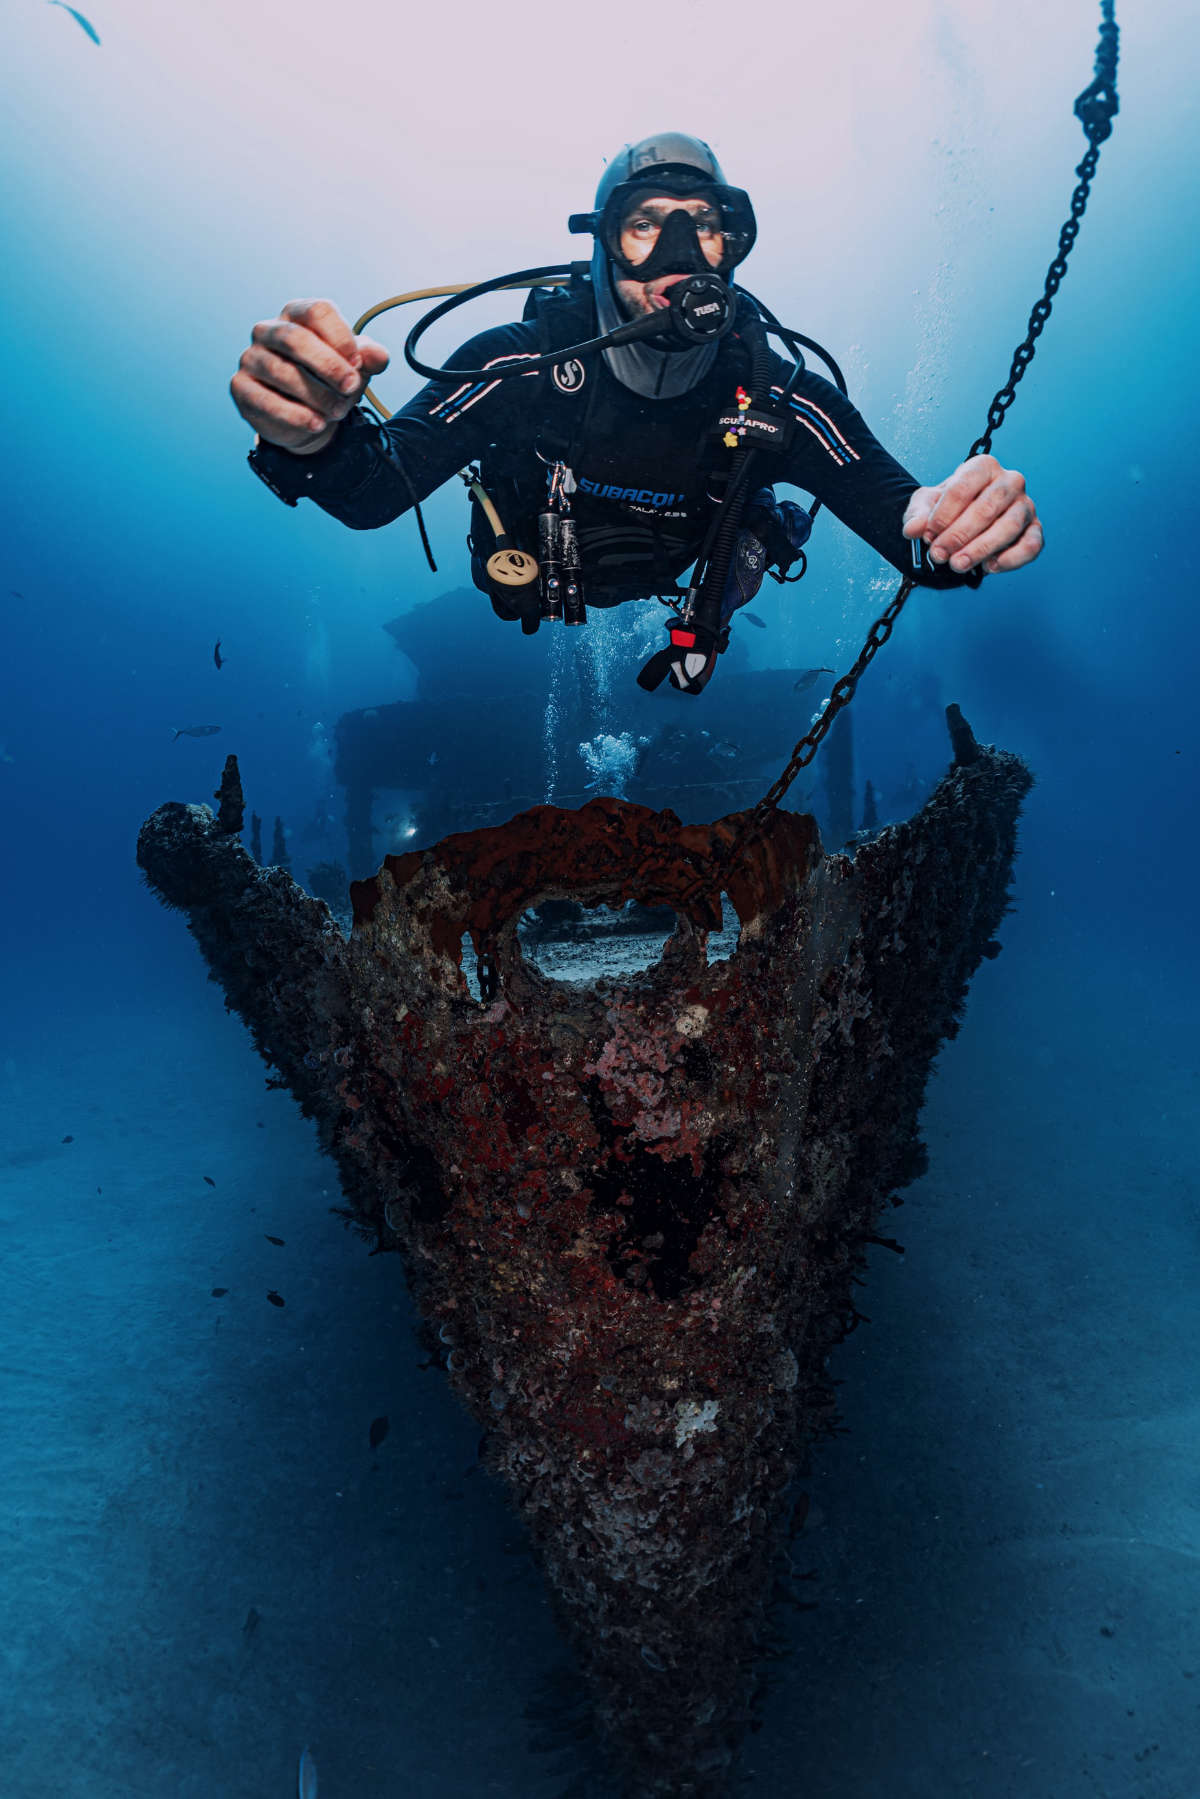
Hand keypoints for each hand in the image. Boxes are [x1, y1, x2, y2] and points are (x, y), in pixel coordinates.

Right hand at [230, 299, 389, 453]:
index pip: (317, 311)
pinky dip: (295, 415)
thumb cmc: (331, 382)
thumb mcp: (356, 368)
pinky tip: (317, 424)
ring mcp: (251, 358)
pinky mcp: (241, 388)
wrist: (309, 418)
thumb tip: (378, 356)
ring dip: (316, 395)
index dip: (341, 337)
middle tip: (351, 386)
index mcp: (296, 315)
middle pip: (295, 338)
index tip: (359, 364)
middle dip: (329, 365)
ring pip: (282, 372)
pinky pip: (265, 400)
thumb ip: (369, 358)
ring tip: (338, 411)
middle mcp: (268, 331)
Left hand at [902, 453, 1042, 574]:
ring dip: (981, 549)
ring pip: (1009, 526)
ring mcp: (1025, 505)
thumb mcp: (925, 506)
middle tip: (939, 555)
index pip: (963, 487)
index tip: (927, 535)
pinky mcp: (1034, 529)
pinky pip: (1032, 544)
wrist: (963, 519)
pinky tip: (989, 567)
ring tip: (958, 564)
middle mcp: (1010, 481)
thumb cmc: (947, 508)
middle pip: (987, 507)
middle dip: (959, 535)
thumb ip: (917, 515)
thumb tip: (913, 530)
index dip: (943, 515)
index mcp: (983, 467)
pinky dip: (1011, 559)